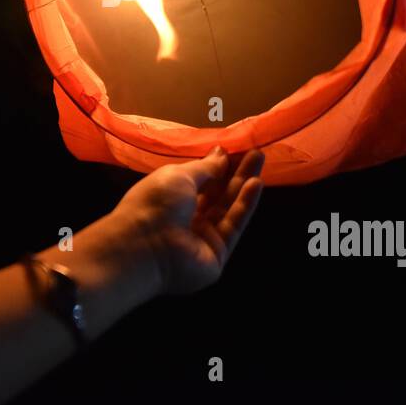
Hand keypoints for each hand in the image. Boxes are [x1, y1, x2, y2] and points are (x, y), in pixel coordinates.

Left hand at [108, 147, 264, 294]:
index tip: (236, 149)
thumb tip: (221, 153)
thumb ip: (205, 167)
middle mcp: (186, 218)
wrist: (146, 246)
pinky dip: (244, 206)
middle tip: (256, 153)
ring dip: (243, 185)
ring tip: (259, 160)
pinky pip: (233, 226)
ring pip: (227, 209)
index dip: (218, 166)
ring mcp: (201, 238)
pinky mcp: (216, 255)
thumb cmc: (154, 202)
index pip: (200, 181)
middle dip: (236, 172)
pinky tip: (256, 184)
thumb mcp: (179, 175)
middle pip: (216, 194)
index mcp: (170, 198)